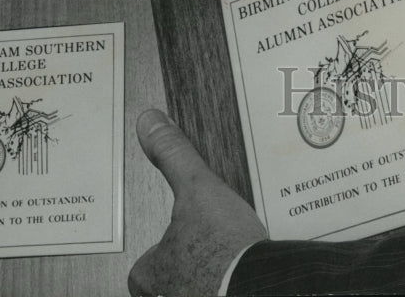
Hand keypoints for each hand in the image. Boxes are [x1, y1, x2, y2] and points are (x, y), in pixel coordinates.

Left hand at [128, 109, 266, 296]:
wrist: (255, 287)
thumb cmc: (221, 248)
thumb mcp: (195, 187)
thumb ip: (173, 156)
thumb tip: (150, 124)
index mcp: (149, 275)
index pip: (149, 260)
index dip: (172, 242)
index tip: (190, 234)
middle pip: (171, 280)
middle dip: (191, 265)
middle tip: (214, 248)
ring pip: (192, 290)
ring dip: (209, 278)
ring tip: (232, 260)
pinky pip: (217, 294)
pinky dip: (226, 287)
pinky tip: (244, 273)